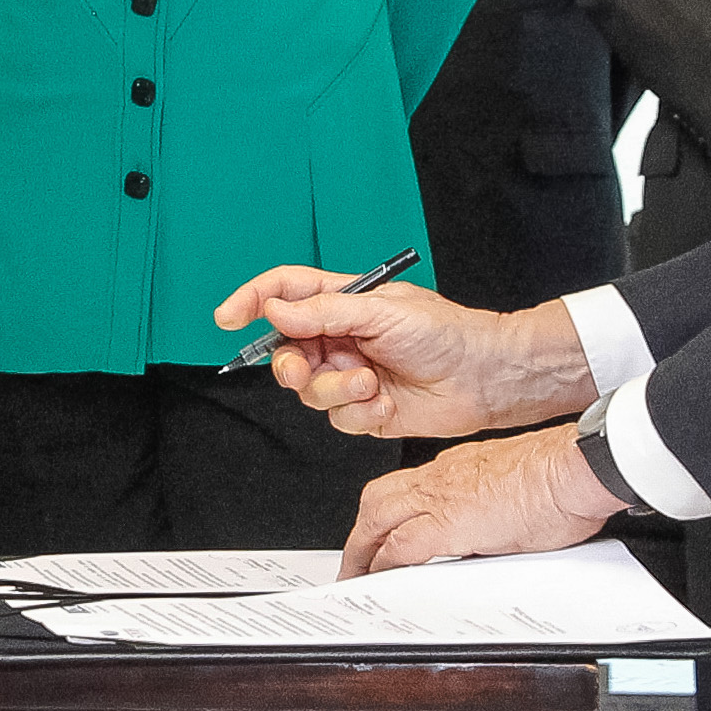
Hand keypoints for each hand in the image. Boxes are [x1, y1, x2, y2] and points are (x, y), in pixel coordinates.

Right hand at [212, 271, 595, 439]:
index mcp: (341, 302)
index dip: (251, 301)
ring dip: (336, 389)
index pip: (283, 293)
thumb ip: (324, 312)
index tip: (227, 317)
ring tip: (370, 383)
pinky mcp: (363, 409)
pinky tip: (386, 403)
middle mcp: (339, 338)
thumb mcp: (381, 311)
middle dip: (289, 364)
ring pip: (309, 390)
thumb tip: (275, 308)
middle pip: (285, 350)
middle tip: (302, 368)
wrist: (482, 378)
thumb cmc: (444, 332)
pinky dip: (359, 413)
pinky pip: (337, 418)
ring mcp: (349, 374)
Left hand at [339, 424, 624, 576]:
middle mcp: (441, 476)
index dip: (387, 515)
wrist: (576, 466)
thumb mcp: (516, 489)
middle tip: (355, 562)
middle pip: (378, 498)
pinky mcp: (449, 522)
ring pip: (376, 517)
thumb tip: (488, 537)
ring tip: (357, 578)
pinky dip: (383, 565)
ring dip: (362, 549)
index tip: (383, 535)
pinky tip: (380, 584)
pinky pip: (400, 546)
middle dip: (361, 533)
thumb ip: (492, 509)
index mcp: (457, 467)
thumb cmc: (562, 476)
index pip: (406, 488)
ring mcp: (441, 496)